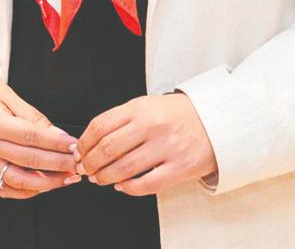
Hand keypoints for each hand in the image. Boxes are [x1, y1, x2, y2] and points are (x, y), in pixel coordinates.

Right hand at [0, 69, 79, 199]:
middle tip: (79, 164)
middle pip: (30, 160)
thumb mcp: (9, 96)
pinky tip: (43, 185)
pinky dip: (27, 191)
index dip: (56, 143)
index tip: (74, 145)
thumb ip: (33, 117)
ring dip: (47, 182)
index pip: (32, 137)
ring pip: (20, 180)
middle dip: (59, 164)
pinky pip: (6, 188)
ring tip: (67, 178)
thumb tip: (58, 135)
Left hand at [76, 93, 217, 195]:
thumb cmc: (174, 115)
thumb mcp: (146, 106)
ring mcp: (167, 147)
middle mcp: (152, 126)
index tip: (79, 152)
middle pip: (108, 149)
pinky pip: (148, 184)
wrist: (215, 121)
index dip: (84, 143)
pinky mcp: (180, 168)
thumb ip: (120, 121)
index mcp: (139, 108)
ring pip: (125, 168)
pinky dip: (129, 188)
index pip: (100, 126)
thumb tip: (89, 143)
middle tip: (86, 169)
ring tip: (100, 179)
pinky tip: (122, 186)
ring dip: (106, 177)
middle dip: (91, 163)